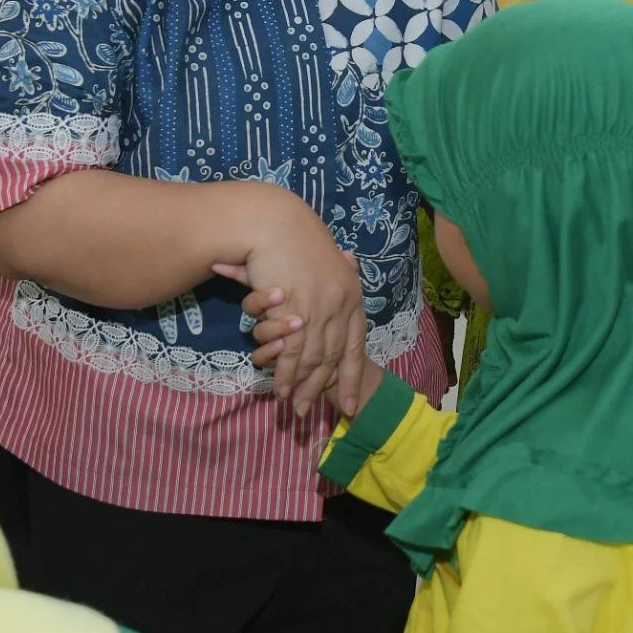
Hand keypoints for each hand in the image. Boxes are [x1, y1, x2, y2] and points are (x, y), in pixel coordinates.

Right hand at [217, 189, 368, 415]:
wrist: (276, 221)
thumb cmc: (296, 239)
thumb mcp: (327, 262)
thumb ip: (336, 279)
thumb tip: (344, 276)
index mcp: (352, 297)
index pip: (355, 347)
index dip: (351, 378)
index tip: (350, 405)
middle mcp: (341, 307)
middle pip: (332, 359)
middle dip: (322, 389)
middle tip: (310, 412)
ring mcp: (319, 310)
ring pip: (311, 360)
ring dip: (301, 386)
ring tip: (293, 406)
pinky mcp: (295, 311)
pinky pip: (291, 352)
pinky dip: (286, 373)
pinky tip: (280, 387)